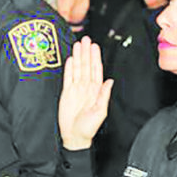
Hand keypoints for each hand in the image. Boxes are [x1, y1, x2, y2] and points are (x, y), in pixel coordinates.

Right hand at [58, 36, 112, 150]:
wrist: (74, 136)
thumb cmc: (88, 127)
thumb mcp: (100, 112)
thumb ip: (104, 95)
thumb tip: (110, 81)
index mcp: (96, 90)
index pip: (96, 70)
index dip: (95, 58)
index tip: (95, 47)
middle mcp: (86, 87)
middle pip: (86, 65)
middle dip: (86, 52)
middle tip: (86, 39)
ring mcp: (76, 89)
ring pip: (77, 68)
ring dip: (78, 56)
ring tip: (78, 44)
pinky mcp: (66, 92)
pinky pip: (68, 77)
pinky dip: (69, 67)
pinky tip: (70, 58)